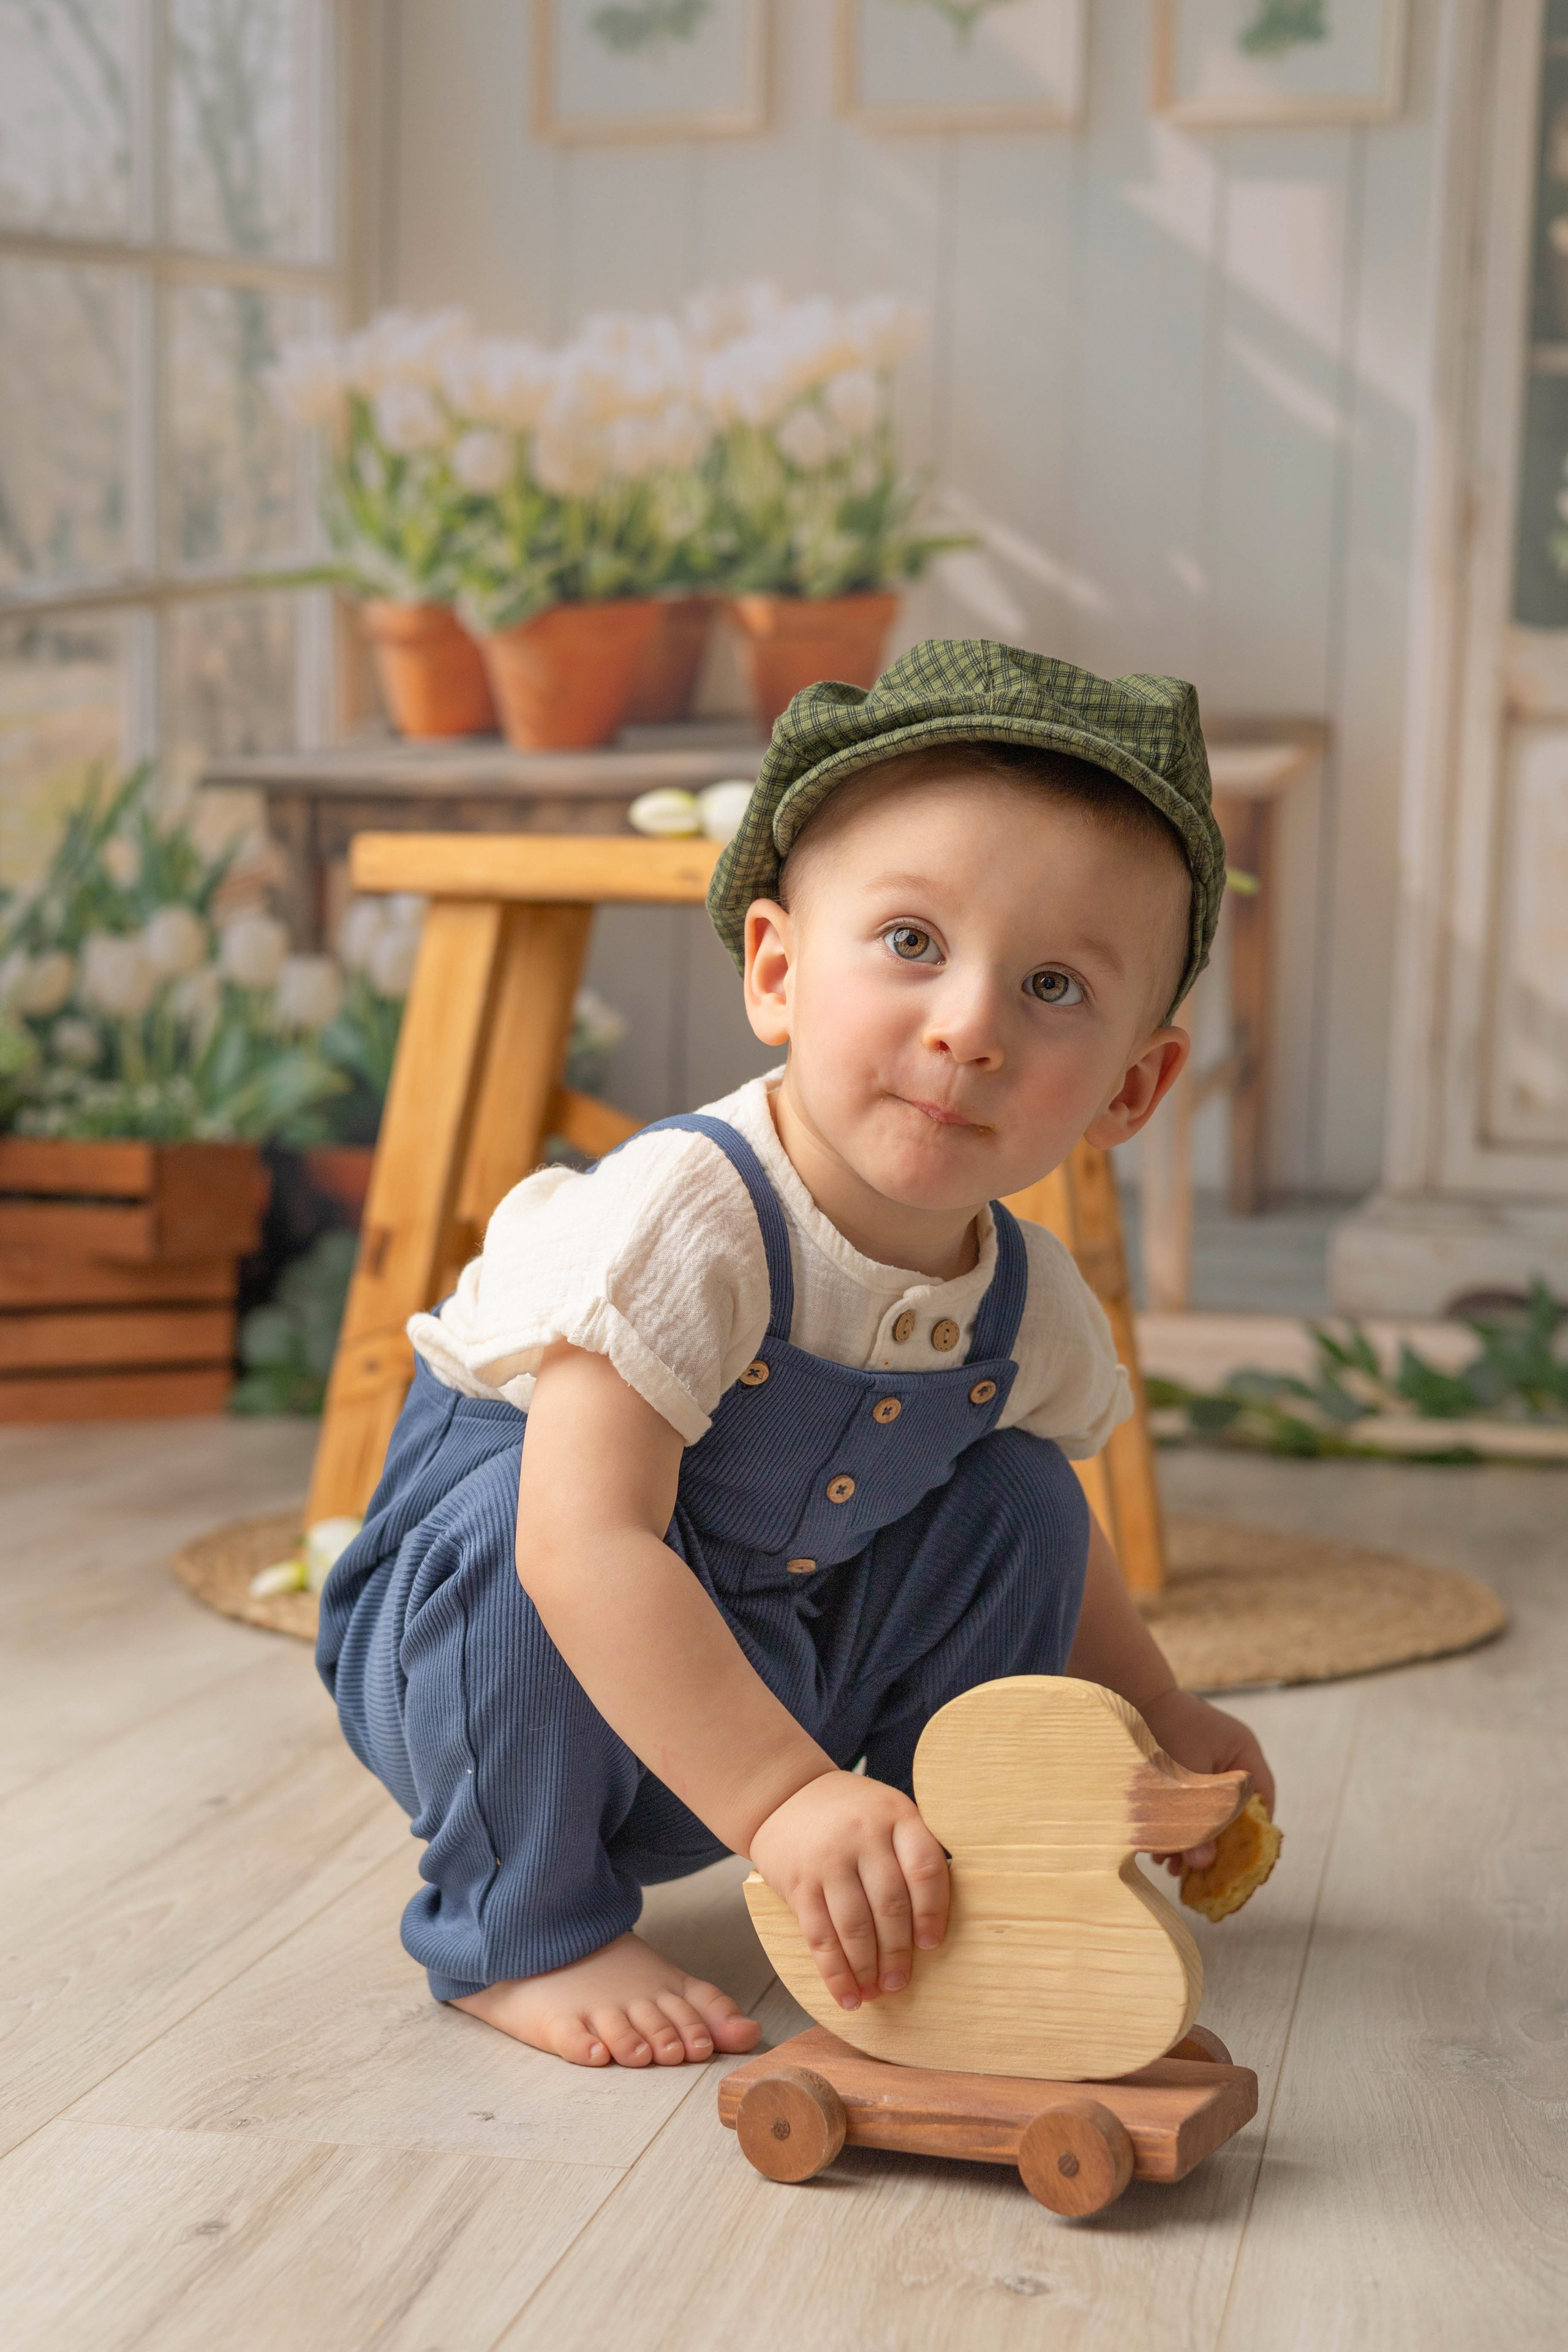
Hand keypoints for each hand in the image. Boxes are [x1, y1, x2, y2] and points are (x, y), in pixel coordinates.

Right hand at [749, 1769, 949, 2012]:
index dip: (932, 1912)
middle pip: (890, 1904)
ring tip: (876, 1993)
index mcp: (896, 1815)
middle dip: (898, 1952)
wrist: (784, 1795)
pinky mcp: (798, 1882)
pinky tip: (846, 1993)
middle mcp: (863, 1834)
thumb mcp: (888, 1814)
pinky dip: (834, 1972)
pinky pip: (819, 1935)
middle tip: (900, 1983)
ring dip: (867, 1968)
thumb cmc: (850, 1814)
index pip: (924, 1868)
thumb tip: (935, 1924)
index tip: (932, 1944)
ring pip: (854, 1925)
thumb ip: (911, 1853)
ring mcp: (828, 1859)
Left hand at [1141, 1688, 1274, 1876]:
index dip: (1250, 1837)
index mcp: (1243, 1753)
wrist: (1125, 1691)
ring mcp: (1207, 1760)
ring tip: (1168, 1864)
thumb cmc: (1160, 1728)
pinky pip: (1189, 1802)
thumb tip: (1203, 1866)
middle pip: (1233, 1812)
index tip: (1234, 1866)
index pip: (1260, 1803)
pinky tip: (1158, 1847)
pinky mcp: (1183, 1765)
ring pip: (1208, 1810)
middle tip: (1194, 1872)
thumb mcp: (1182, 1782)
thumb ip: (1196, 1821)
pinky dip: (1177, 1823)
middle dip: (1213, 1845)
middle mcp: (1230, 1757)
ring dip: (1191, 1839)